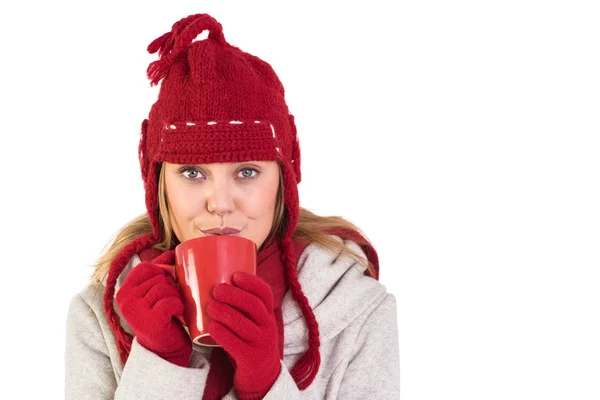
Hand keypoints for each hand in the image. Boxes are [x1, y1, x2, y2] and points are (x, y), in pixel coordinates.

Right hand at [115, 251, 191, 366]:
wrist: (165, 350)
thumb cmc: (161, 318)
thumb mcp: (155, 294)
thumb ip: (159, 272)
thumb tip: (170, 252)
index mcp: (124, 290)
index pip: (147, 267)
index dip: (162, 273)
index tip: (164, 289)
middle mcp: (125, 299)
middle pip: (158, 277)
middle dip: (170, 287)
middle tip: (169, 303)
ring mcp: (136, 310)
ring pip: (165, 288)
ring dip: (175, 298)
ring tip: (172, 310)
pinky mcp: (151, 320)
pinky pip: (171, 301)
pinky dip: (179, 307)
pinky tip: (176, 315)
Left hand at [208, 272, 280, 399]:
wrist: (262, 374)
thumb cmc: (251, 340)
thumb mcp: (255, 322)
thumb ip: (243, 306)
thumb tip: (216, 279)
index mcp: (268, 313)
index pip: (265, 293)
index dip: (251, 282)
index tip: (234, 275)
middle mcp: (267, 326)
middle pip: (253, 305)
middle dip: (233, 295)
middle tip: (216, 290)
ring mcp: (260, 342)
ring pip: (243, 324)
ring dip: (225, 312)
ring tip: (210, 307)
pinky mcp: (250, 358)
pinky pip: (235, 344)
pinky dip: (222, 334)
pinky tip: (212, 327)